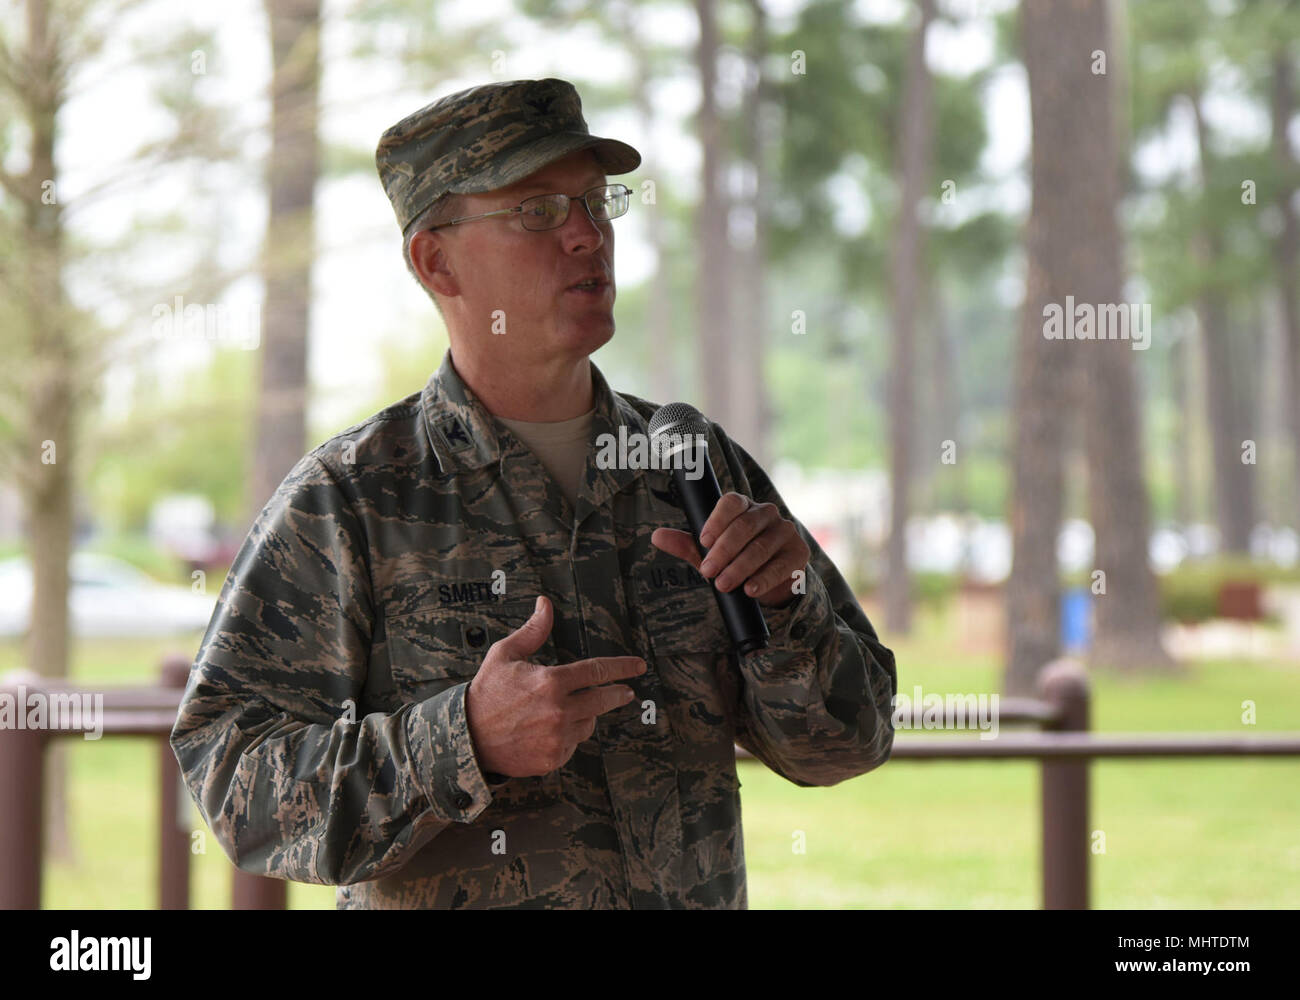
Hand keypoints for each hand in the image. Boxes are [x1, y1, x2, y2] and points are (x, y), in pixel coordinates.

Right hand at [464, 596, 645, 777]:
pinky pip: (572, 745)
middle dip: (618, 694)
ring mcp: (557, 737)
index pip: (597, 671)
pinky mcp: (552, 759)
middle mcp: (559, 711)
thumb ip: (533, 631)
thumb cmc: (487, 692)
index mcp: (551, 682)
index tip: (638, 666)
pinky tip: (550, 730)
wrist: (466, 737)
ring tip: (566, 710)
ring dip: (586, 715)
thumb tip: (545, 604)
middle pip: (604, 700)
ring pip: (588, 724)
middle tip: (626, 692)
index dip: (622, 667)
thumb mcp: (505, 654)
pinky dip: (568, 737)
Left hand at [650, 492, 810, 607]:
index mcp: (743, 506)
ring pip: (760, 548)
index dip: (716, 520)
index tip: (702, 541)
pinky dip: (763, 579)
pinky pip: (780, 565)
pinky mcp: (798, 553)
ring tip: (723, 584)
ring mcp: (785, 532)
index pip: (731, 503)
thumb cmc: (735, 559)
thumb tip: (657, 536)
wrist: (770, 580)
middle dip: (723, 551)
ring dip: (739, 568)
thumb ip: (686, 544)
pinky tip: (750, 589)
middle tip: (707, 572)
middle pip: (744, 527)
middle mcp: (766, 513)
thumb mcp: (709, 552)